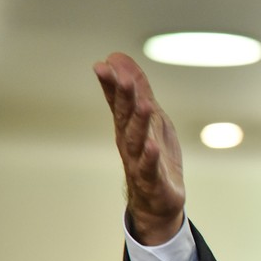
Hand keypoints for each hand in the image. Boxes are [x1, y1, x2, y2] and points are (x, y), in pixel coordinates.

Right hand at [94, 53, 185, 244]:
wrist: (158, 202)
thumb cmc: (153, 156)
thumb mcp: (150, 119)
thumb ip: (138, 90)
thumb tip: (118, 58)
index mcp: (128, 127)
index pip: (117, 102)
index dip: (111, 84)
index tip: (103, 64)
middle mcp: (129, 143)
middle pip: (125, 117)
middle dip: (122, 96)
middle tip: (119, 76)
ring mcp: (140, 162)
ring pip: (137, 140)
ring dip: (138, 122)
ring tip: (142, 104)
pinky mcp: (153, 181)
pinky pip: (150, 169)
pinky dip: (150, 158)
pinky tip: (152, 146)